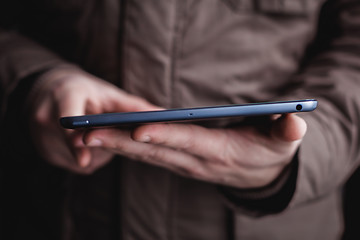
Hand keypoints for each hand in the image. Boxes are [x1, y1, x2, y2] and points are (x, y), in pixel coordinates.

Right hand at [29, 67, 158, 173]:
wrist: (55, 93)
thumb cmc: (89, 93)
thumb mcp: (110, 94)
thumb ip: (134, 106)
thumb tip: (165, 115)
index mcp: (65, 94)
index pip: (67, 119)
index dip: (74, 140)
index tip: (84, 160)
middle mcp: (45, 116)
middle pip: (73, 143)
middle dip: (99, 145)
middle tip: (114, 138)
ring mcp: (41, 136)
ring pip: (77, 157)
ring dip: (96, 152)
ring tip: (99, 135)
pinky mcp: (46, 152)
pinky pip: (74, 163)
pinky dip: (89, 157)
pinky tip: (90, 143)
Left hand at [83, 114, 306, 187]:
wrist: (261, 175)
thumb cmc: (271, 151)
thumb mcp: (285, 141)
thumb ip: (287, 131)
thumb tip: (294, 122)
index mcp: (219, 152)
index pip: (188, 142)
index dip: (165, 136)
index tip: (138, 131)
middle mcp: (195, 160)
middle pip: (156, 150)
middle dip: (122, 142)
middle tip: (88, 132)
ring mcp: (183, 163)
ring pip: (145, 154)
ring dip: (115, 145)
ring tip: (84, 134)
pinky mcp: (178, 161)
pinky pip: (147, 155)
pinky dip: (124, 147)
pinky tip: (104, 139)